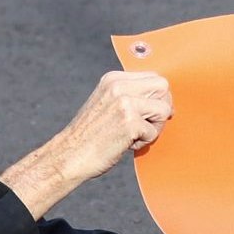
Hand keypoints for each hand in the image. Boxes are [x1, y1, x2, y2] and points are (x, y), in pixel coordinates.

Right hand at [2, 69, 173, 217]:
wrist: (69, 155)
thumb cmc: (90, 134)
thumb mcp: (107, 102)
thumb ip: (129, 94)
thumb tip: (163, 96)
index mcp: (113, 79)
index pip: (154, 77)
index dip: (158, 97)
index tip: (150, 113)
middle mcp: (119, 86)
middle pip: (163, 88)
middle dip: (161, 108)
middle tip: (147, 125)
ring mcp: (124, 103)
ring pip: (164, 109)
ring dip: (155, 127)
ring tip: (135, 136)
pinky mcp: (129, 123)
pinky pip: (154, 132)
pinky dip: (144, 142)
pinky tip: (126, 144)